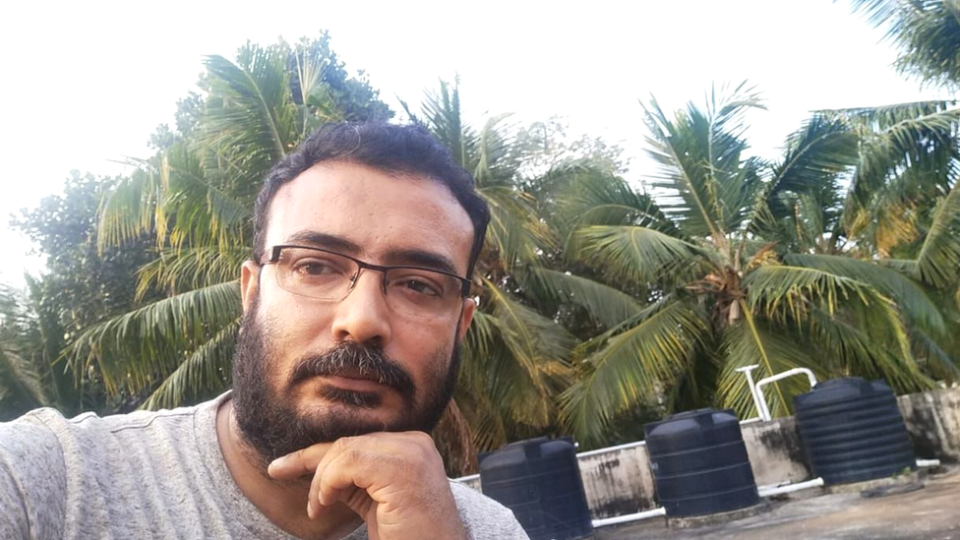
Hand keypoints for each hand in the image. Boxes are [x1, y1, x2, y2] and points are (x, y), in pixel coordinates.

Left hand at [267, 431, 467, 539]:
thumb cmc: (410, 536)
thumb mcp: (375, 502)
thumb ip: (355, 480)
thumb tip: (317, 469)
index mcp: (411, 446)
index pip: (355, 443)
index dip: (314, 454)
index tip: (280, 467)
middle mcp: (414, 443)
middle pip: (347, 444)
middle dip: (313, 468)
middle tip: (304, 499)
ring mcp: (410, 452)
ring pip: (343, 451)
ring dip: (321, 483)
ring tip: (319, 509)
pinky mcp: (401, 468)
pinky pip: (347, 463)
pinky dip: (327, 483)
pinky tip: (325, 503)